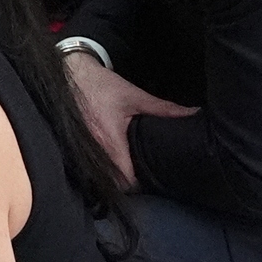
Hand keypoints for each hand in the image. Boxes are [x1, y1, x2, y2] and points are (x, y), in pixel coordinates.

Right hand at [62, 53, 193, 190]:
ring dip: (117, 177)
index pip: (127, 181)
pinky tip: (116, 159)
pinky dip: (105, 167)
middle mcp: (97, 153)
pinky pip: (95, 166)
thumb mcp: (134, 96)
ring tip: (133, 169)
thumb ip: (163, 108)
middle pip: (115, 184)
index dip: (141, 184)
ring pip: (104, 177)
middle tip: (147, 175)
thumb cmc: (101, 86)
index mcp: (111, 144)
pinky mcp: (81, 148)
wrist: (71, 76)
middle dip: (130, 184)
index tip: (153, 178)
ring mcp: (86, 152)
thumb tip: (191, 113)